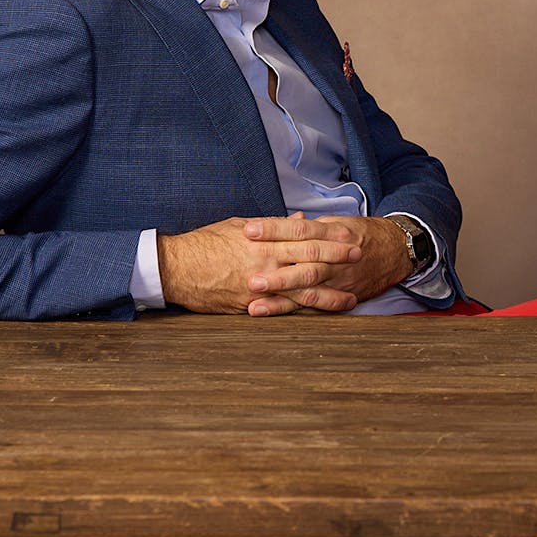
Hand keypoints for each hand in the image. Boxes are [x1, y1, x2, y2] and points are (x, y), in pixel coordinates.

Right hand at [157, 216, 363, 315]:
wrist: (175, 268)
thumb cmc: (205, 244)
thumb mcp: (239, 225)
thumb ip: (272, 225)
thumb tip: (299, 219)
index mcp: (264, 239)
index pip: (305, 236)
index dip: (330, 237)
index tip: (351, 236)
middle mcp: (265, 262)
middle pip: (309, 261)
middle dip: (337, 260)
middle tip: (361, 258)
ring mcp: (259, 286)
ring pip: (301, 291)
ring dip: (329, 295)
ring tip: (351, 298)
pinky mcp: (250, 306)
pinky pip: (282, 311)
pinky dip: (303, 313)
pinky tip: (320, 316)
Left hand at [240, 215, 413, 315]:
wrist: (395, 250)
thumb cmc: (361, 234)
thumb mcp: (336, 223)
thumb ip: (308, 227)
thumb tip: (282, 225)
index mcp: (332, 233)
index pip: (299, 230)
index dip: (273, 230)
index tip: (248, 230)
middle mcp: (336, 256)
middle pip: (303, 262)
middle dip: (276, 272)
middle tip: (250, 278)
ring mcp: (339, 278)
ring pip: (309, 289)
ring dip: (281, 299)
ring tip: (255, 306)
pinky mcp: (342, 295)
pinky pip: (317, 306)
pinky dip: (297, 312)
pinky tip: (276, 317)